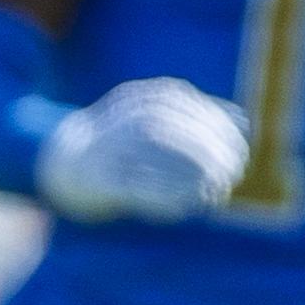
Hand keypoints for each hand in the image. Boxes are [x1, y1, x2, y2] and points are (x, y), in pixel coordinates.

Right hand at [36, 77, 250, 222]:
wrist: (63, 164)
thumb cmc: (123, 144)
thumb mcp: (157, 121)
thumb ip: (195, 117)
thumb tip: (241, 119)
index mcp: (137, 98)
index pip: (182, 103)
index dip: (216, 126)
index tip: (240, 149)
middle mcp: (118, 116)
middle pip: (169, 126)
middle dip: (208, 150)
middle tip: (235, 172)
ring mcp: (105, 146)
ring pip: (154, 149)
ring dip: (192, 169)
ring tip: (219, 189)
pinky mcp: (98, 179)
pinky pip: (137, 186)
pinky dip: (167, 195)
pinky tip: (192, 205)